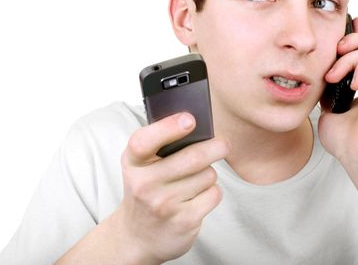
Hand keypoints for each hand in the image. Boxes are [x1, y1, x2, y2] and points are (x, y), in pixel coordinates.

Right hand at [114, 112, 229, 263]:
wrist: (137, 237)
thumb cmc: (145, 189)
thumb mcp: (140, 165)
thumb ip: (159, 143)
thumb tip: (194, 122)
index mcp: (133, 163)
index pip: (143, 141)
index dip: (168, 128)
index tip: (189, 119)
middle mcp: (144, 184)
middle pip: (192, 157)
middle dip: (216, 147)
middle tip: (224, 143)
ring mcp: (164, 205)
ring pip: (208, 175)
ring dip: (209, 173)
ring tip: (196, 179)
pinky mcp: (184, 221)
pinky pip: (214, 194)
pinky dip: (212, 192)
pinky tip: (198, 196)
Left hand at [318, 17, 357, 166]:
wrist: (357, 155)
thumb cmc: (343, 138)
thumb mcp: (328, 104)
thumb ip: (330, 85)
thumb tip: (324, 69)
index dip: (357, 35)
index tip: (350, 22)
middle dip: (349, 42)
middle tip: (333, 54)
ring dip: (348, 58)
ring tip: (333, 78)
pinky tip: (352, 84)